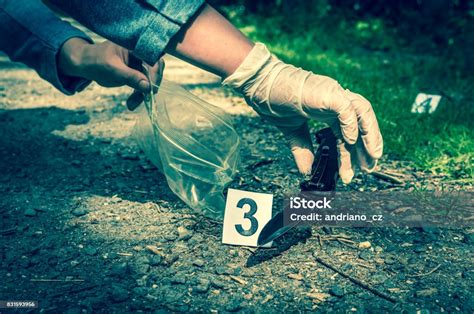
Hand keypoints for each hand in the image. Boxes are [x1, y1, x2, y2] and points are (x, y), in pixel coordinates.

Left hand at [58, 38, 163, 109]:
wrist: (86, 64)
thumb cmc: (96, 61)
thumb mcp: (112, 69)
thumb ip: (131, 77)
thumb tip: (148, 87)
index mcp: (136, 47)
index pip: (153, 60)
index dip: (155, 74)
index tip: (151, 89)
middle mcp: (140, 54)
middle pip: (154, 70)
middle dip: (150, 86)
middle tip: (145, 98)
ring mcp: (139, 64)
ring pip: (149, 80)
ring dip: (143, 94)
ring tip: (132, 104)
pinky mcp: (137, 73)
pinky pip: (143, 85)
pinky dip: (139, 95)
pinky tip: (131, 103)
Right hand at [223, 43, 382, 182]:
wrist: (261, 85)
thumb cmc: (274, 101)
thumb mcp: (292, 131)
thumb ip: (302, 149)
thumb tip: (306, 171)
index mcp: (328, 109)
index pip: (347, 133)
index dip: (351, 153)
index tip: (352, 172)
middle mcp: (335, 101)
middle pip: (360, 123)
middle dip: (366, 147)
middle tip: (368, 168)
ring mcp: (334, 95)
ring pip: (363, 112)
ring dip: (369, 135)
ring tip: (371, 156)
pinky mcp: (329, 93)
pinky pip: (347, 109)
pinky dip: (352, 125)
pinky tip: (350, 141)